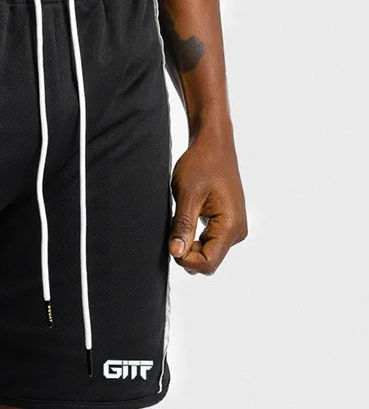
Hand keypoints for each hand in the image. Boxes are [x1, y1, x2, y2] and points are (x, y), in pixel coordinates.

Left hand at [168, 125, 247, 274]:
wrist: (213, 145)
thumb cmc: (201, 164)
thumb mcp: (187, 195)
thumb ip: (183, 227)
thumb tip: (177, 254)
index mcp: (231, 226)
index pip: (208, 263)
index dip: (186, 260)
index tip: (171, 244)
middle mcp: (237, 231)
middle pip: (208, 260)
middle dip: (186, 252)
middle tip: (172, 229)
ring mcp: (233, 227)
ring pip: (207, 251)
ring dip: (189, 243)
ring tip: (180, 218)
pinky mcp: (227, 222)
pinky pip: (209, 241)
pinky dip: (194, 236)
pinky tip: (186, 218)